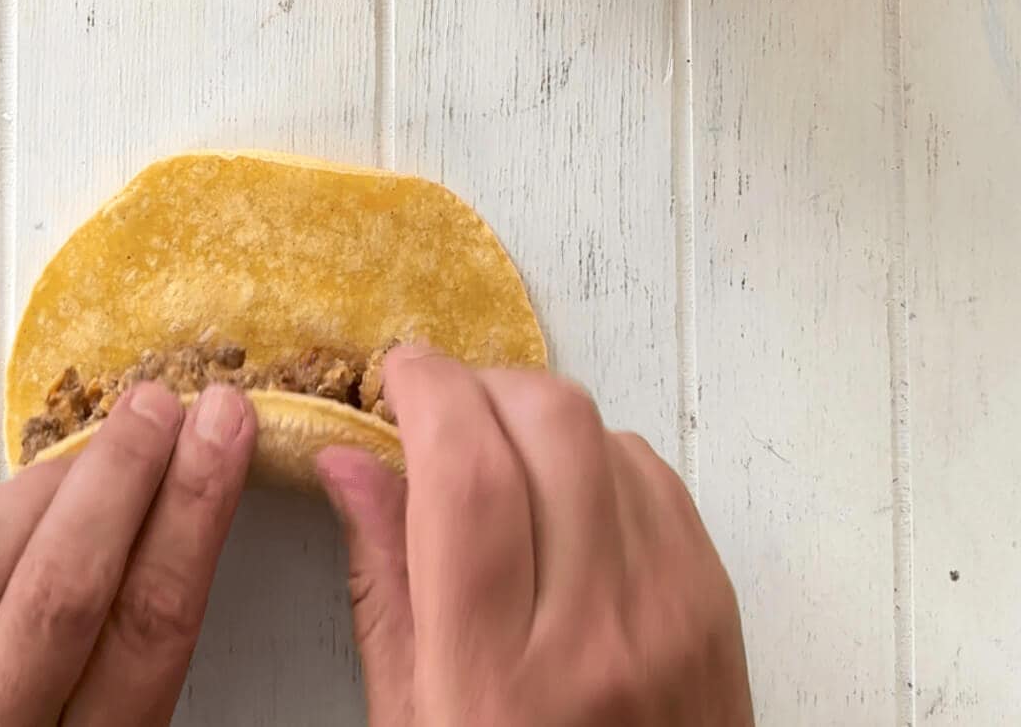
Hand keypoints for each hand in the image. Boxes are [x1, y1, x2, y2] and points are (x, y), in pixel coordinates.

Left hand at [0, 382, 253, 726]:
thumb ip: (126, 637)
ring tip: (120, 431)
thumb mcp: (106, 725)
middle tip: (164, 405)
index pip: (147, 628)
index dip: (190, 515)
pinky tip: (48, 484)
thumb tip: (169, 489)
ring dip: (60, 480)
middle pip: (62, 591)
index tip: (221, 433)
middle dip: (122, 478)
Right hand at [318, 349, 754, 726]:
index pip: (469, 477)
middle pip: (547, 422)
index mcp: (499, 682)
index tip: (397, 372)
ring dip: (535, 417)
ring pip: (602, 430)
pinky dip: (594, 454)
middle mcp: (599, 633)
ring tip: (498, 461)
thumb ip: (382, 583)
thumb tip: (349, 456)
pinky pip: (651, 469)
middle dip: (480, 385)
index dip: (428, 391)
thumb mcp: (410, 725)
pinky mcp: (715, 598)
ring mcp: (672, 610)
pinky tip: (562, 499)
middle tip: (441, 412)